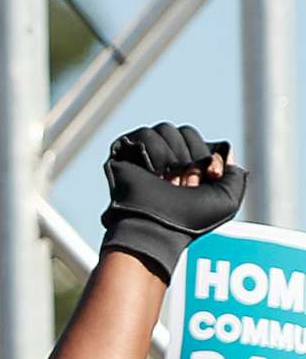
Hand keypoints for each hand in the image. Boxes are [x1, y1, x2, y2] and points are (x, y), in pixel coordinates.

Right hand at [101, 123, 245, 278]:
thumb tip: (222, 152)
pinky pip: (144, 134)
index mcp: (184, 170)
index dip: (208, 156)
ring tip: (165, 180)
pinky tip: (152, 171)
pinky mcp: (122, 154)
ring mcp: (141, 157)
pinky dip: (154, 151)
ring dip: (172, 156)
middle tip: (183, 184)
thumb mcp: (227, 199)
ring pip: (165, 130)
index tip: (211, 175)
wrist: (156, 228)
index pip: (201, 142)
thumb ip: (235, 174)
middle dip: (191, 157)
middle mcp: (163, 162)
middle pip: (186, 132)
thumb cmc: (188, 219)